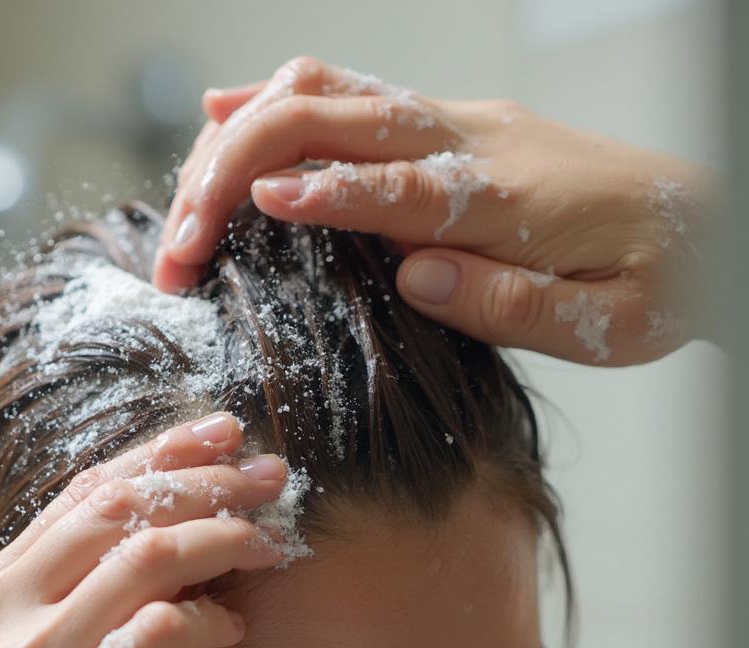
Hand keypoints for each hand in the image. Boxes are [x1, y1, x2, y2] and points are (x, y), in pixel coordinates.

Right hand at [0, 413, 287, 647]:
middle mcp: (0, 607)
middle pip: (119, 505)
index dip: (159, 452)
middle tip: (271, 472)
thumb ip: (72, 601)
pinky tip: (233, 626)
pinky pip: (159, 633)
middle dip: (205, 477)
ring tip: (270, 542)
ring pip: (145, 554)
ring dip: (221, 537)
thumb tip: (164, 546)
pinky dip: (206, 618)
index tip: (220, 432)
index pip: (84, 490)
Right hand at [153, 56, 719, 366]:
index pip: (396, 185)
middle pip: (333, 121)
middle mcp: (469, 140)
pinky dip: (280, 106)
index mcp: (503, 198)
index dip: (319, 190)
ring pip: (330, 93)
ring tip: (185, 204)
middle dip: (236, 173)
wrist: (710, 225)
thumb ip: (507, 300)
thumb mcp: (603, 324)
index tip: (246, 209)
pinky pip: (351, 96)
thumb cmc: (657, 282)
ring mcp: (455, 122)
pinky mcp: (450, 126)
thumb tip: (410, 276)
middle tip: (180, 251)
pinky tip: (228, 121)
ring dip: (242, 136)